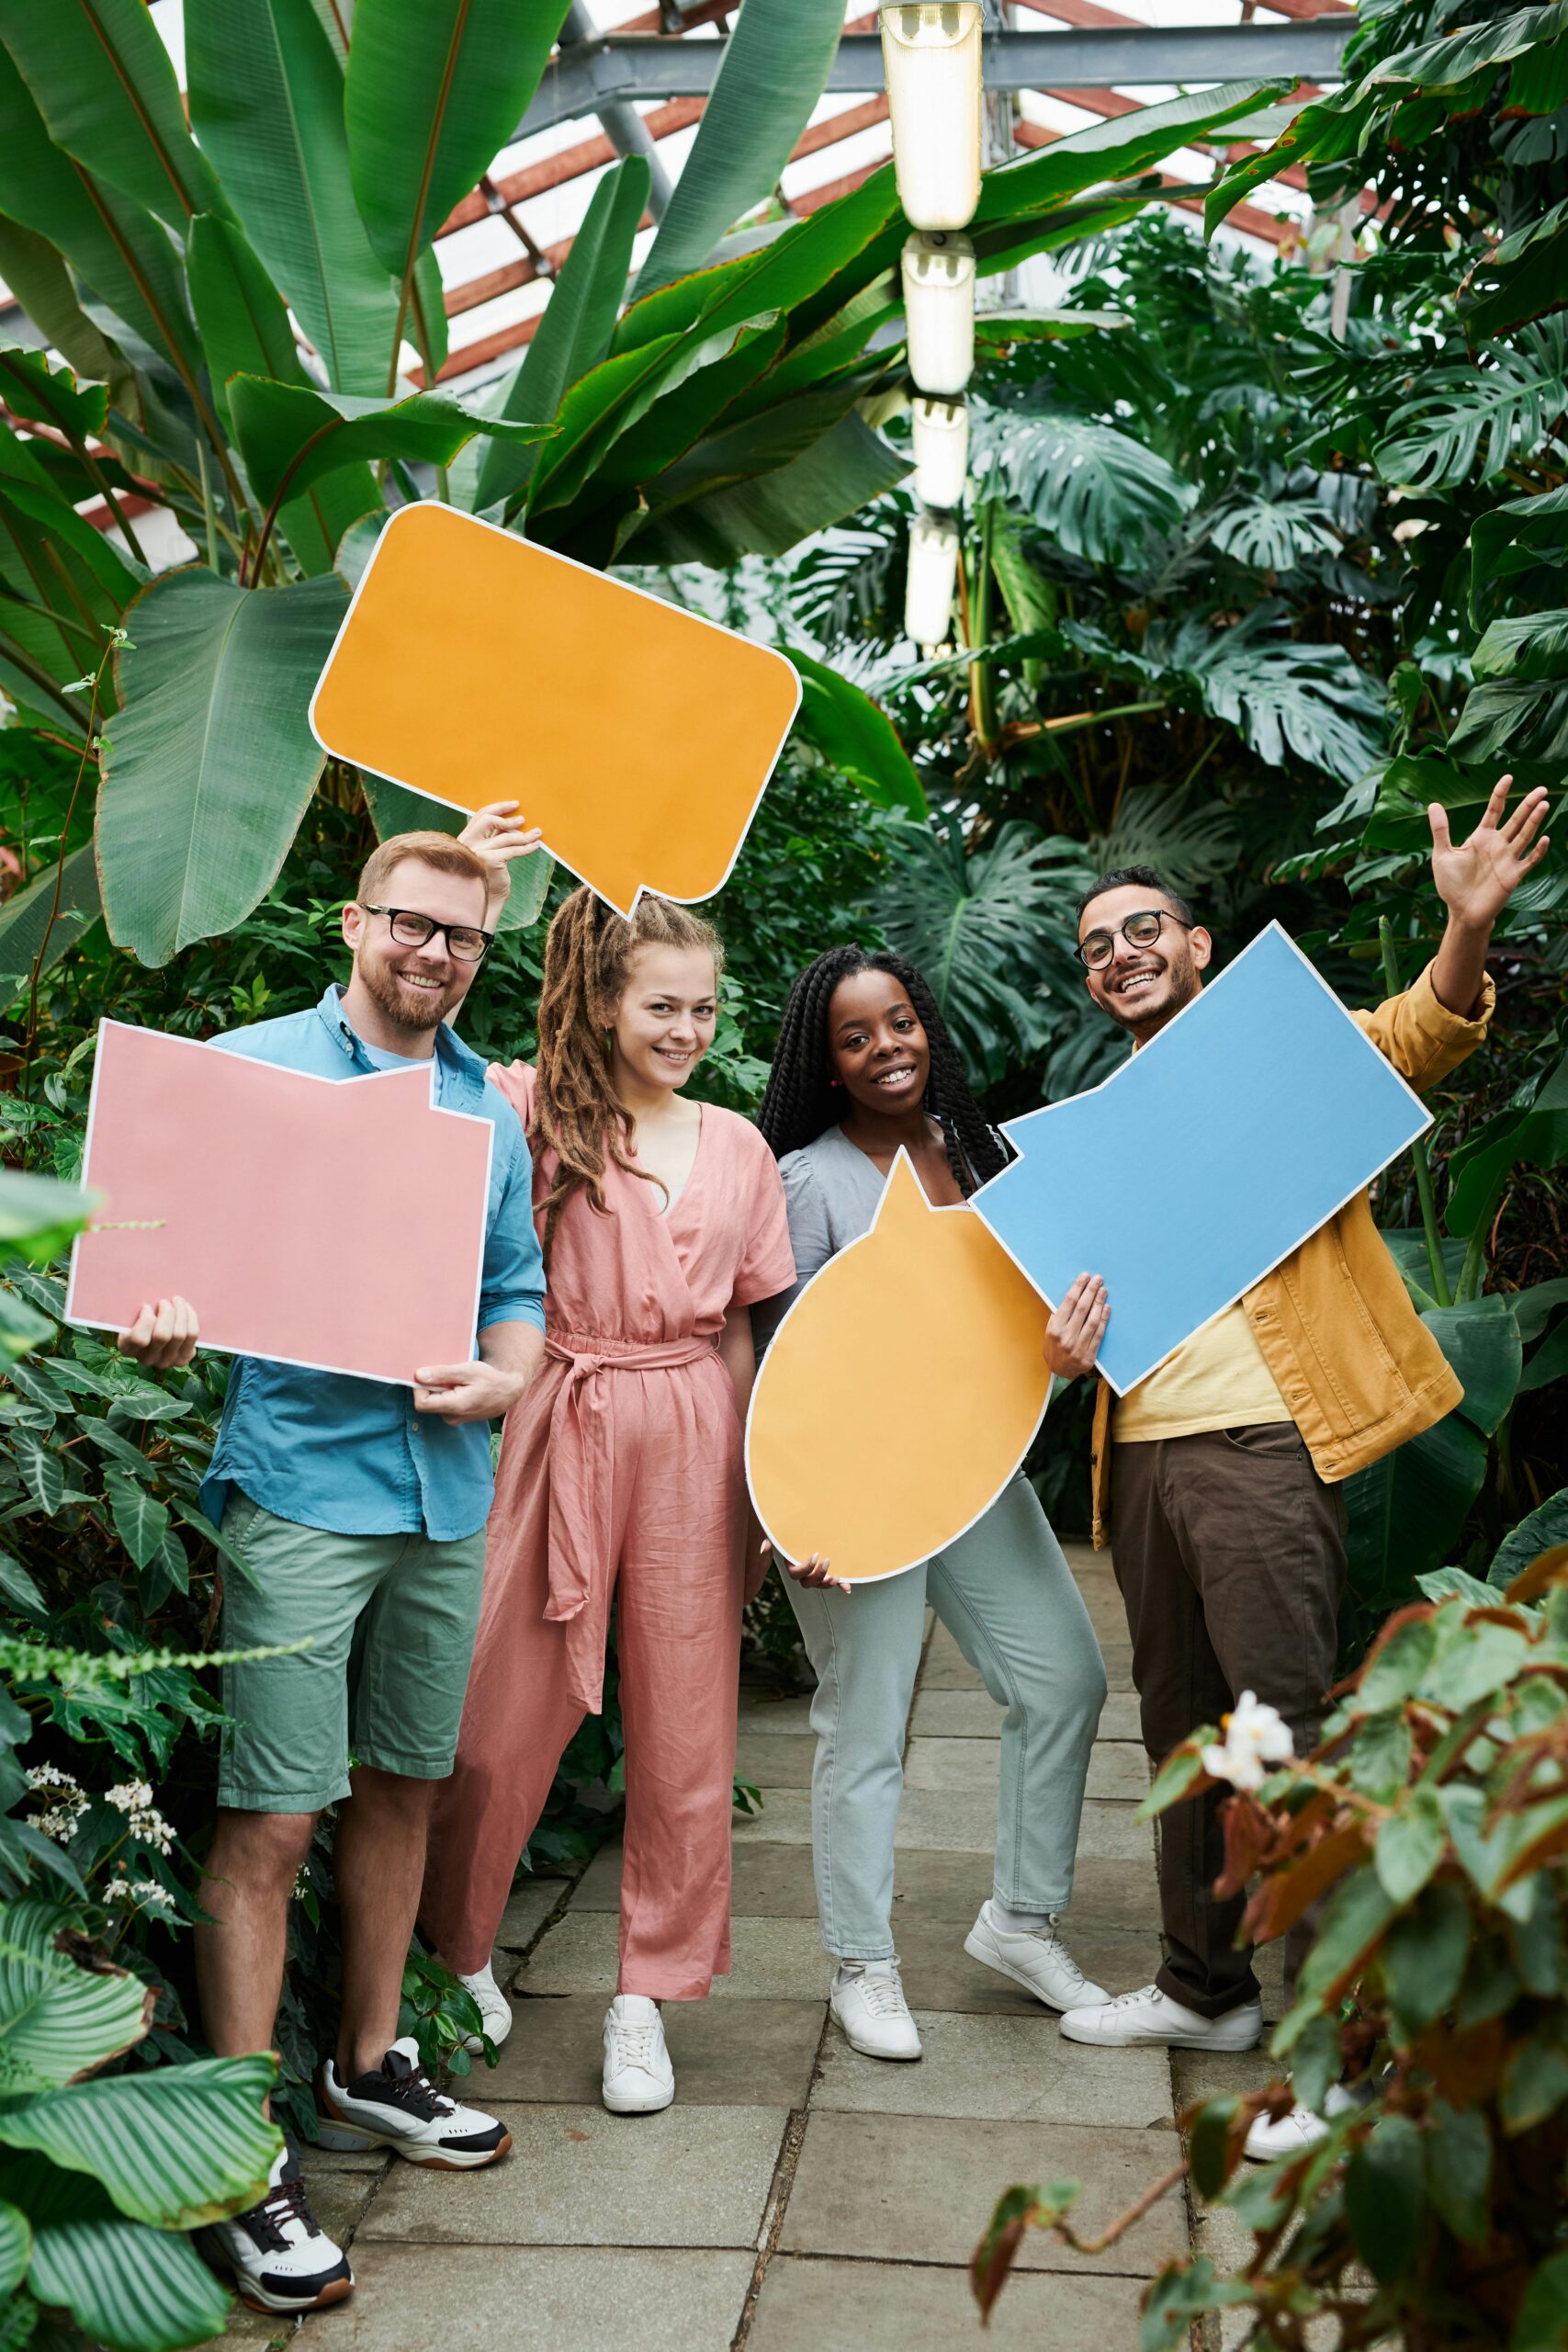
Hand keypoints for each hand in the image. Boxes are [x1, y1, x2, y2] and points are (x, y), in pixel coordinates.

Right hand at [117, 1296, 198, 1369]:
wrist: (152, 1334)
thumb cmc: (137, 1319)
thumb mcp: (130, 1316)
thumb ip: (135, 1312)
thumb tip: (148, 1305)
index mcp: (127, 1349)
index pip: (139, 1339)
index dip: (146, 1320)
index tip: (147, 1307)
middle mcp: (147, 1359)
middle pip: (162, 1335)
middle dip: (167, 1313)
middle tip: (165, 1301)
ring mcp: (166, 1361)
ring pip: (179, 1334)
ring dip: (181, 1312)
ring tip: (177, 1300)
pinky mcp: (183, 1358)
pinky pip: (192, 1335)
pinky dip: (191, 1318)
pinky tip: (185, 1308)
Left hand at [413, 1360, 526, 1423]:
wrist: (508, 1392)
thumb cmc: (490, 1379)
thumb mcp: (467, 1370)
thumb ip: (441, 1374)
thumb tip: (418, 1375)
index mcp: (455, 1406)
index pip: (422, 1403)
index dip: (420, 1388)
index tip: (428, 1374)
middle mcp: (452, 1417)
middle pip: (427, 1402)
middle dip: (433, 1387)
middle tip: (449, 1376)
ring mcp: (454, 1420)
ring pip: (435, 1402)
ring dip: (441, 1389)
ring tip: (459, 1381)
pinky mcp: (456, 1418)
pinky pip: (443, 1405)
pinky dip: (448, 1394)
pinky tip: (461, 1387)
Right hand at [458, 801, 543, 909]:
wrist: (487, 900)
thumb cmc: (490, 876)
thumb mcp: (490, 852)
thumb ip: (495, 836)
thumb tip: (511, 821)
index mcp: (465, 838)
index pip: (480, 816)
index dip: (498, 807)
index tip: (515, 805)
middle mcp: (468, 843)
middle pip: (489, 819)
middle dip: (509, 817)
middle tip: (524, 819)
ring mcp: (478, 851)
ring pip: (507, 837)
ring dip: (525, 835)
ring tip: (538, 833)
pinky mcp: (491, 860)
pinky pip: (514, 850)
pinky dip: (527, 847)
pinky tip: (536, 846)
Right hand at [758, 1536, 849, 1595]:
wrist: (801, 1531)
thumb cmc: (790, 1533)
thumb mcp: (781, 1534)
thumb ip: (771, 1539)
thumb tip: (764, 1545)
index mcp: (791, 1566)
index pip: (796, 1574)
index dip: (806, 1568)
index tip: (816, 1554)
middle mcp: (802, 1573)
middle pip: (808, 1583)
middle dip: (819, 1575)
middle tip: (827, 1561)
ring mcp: (813, 1574)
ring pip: (819, 1584)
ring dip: (828, 1583)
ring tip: (838, 1577)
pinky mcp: (824, 1571)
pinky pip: (832, 1581)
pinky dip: (841, 1585)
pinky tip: (848, 1588)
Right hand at [1043, 1273, 1107, 1380]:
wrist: (1059, 1372)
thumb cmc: (1054, 1347)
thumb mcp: (1049, 1331)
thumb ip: (1059, 1316)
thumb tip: (1072, 1295)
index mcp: (1054, 1330)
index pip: (1068, 1303)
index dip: (1077, 1288)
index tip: (1084, 1277)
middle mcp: (1066, 1338)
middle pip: (1082, 1309)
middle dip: (1091, 1291)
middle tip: (1098, 1279)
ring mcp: (1078, 1348)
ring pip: (1092, 1320)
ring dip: (1099, 1303)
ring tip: (1103, 1290)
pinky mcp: (1089, 1356)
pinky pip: (1099, 1334)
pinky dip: (1103, 1319)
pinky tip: (1106, 1308)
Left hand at [1429, 776, 1550, 933]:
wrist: (1461, 911)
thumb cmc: (1451, 884)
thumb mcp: (1442, 854)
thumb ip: (1440, 830)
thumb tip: (1433, 804)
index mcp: (1481, 837)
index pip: (1495, 810)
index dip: (1500, 794)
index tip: (1508, 777)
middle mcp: (1498, 845)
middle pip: (1516, 819)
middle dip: (1528, 804)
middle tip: (1541, 789)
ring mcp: (1507, 859)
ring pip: (1525, 835)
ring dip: (1535, 821)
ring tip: (1544, 804)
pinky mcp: (1513, 876)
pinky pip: (1529, 861)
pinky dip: (1537, 851)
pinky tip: (1545, 839)